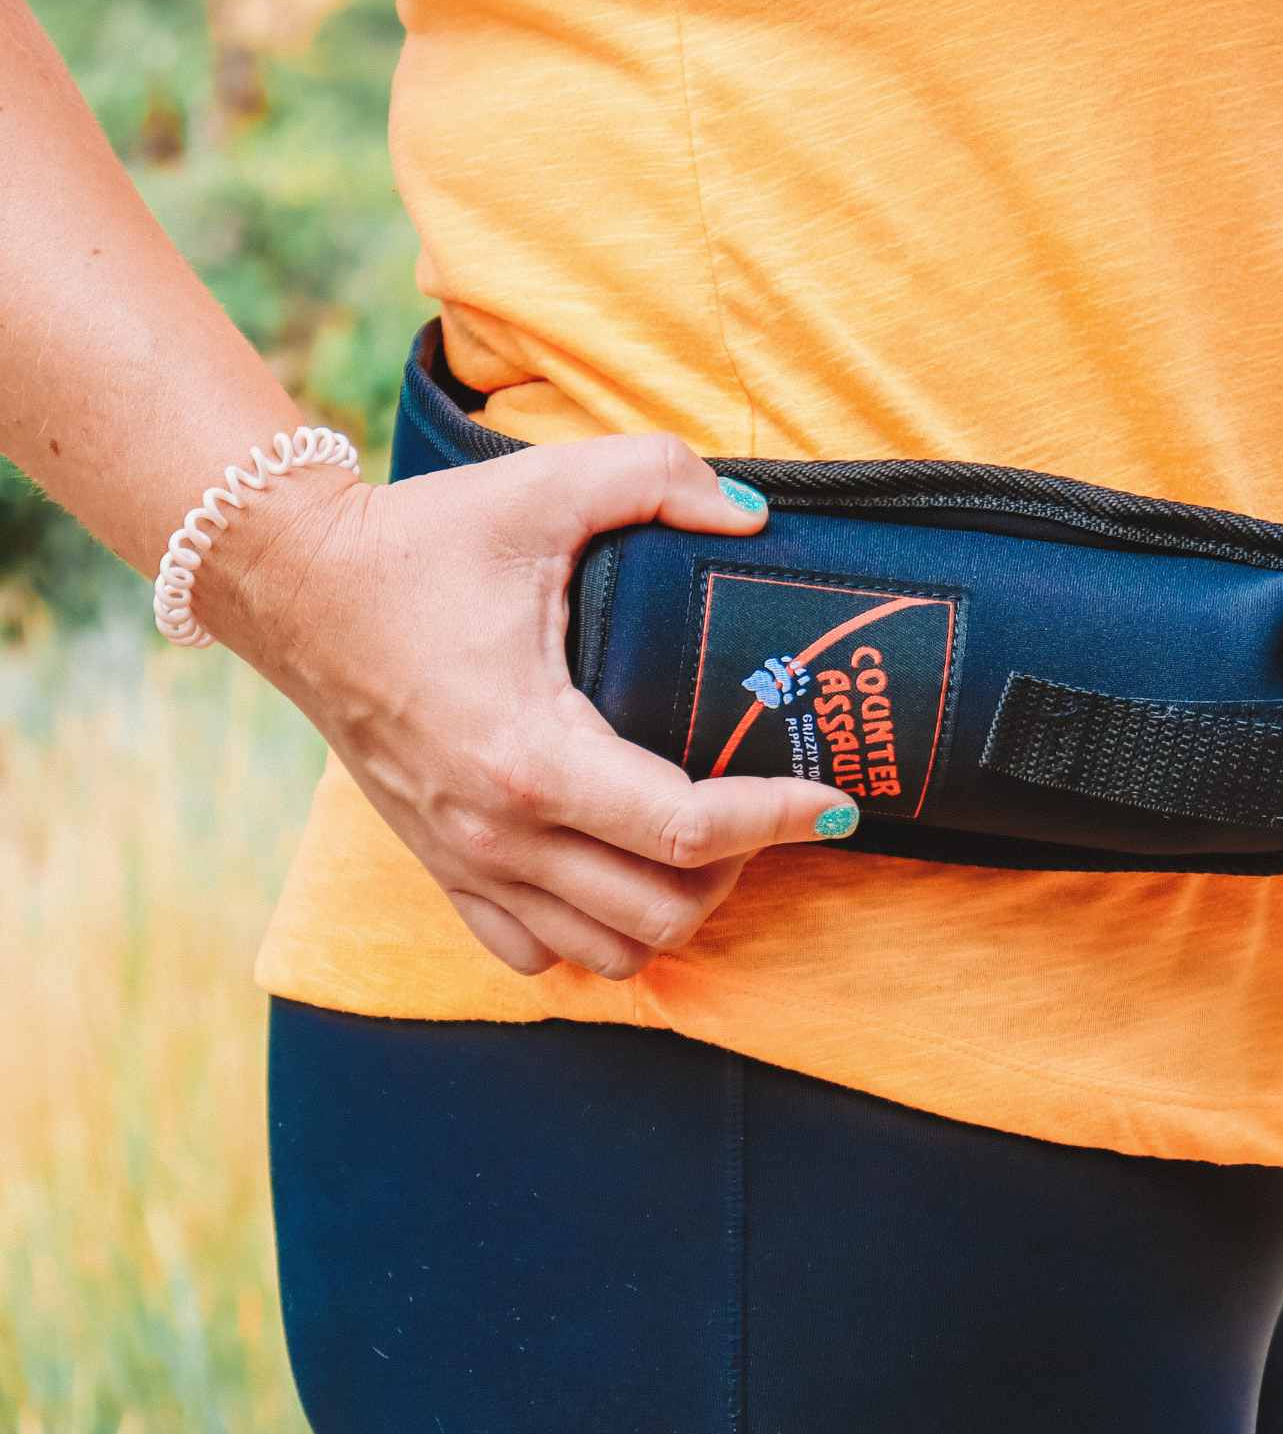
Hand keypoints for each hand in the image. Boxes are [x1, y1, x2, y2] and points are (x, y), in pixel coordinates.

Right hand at [210, 435, 858, 978]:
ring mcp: (468, 863)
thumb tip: (754, 520)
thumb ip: (658, 478)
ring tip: (709, 844)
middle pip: (663, 911)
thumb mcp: (541, 488)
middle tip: (771, 805)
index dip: (782, 819)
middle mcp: (499, 831)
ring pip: (608, 953)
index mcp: (532, 751)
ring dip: (676, 910)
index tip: (838, 802)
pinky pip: (537, 955)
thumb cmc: (418, 542)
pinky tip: (625, 871)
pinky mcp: (444, 870)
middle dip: (741, 868)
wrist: (293, 587)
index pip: (689, 829)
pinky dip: (598, 934)